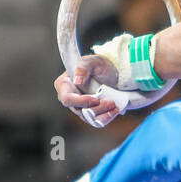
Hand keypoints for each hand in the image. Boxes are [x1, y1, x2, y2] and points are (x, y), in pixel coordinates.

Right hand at [53, 54, 167, 127]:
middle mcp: (71, 98)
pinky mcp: (91, 112)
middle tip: (111, 102)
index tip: (96, 99)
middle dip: (96, 108)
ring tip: (115, 107)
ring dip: (103, 114)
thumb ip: (83, 68)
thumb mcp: (92, 61)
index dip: (81, 101)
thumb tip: (77, 81)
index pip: (67, 99)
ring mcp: (81, 107)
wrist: (112, 71)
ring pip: (89, 118)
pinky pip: (96, 121)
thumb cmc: (98, 64)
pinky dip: (107, 117)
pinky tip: (115, 111)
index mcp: (64, 85)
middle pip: (79, 111)